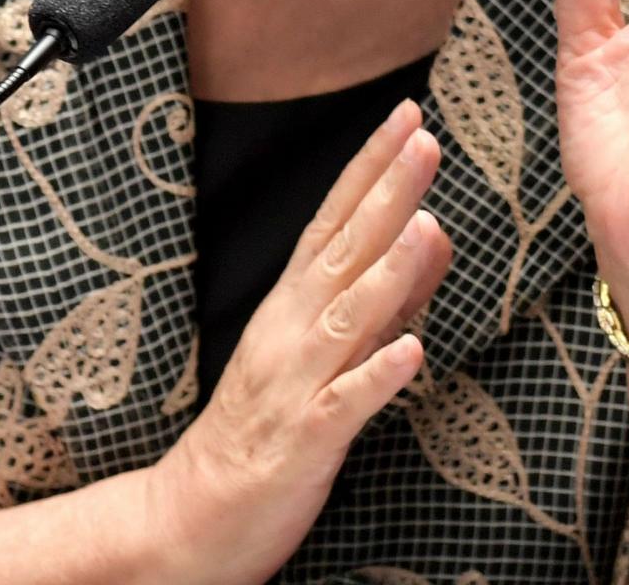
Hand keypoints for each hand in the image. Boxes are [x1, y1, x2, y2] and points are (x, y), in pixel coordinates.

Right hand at [147, 99, 454, 584]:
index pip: (336, 219)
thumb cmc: (268, 423)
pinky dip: (376, 377)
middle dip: (385, 194)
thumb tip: (432, 228)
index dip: (371, 167)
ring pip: (344, 318)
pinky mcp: (304, 439)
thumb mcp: (328, 344)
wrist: (196, 513)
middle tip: (424, 139)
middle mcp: (291, 330)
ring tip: (426, 224)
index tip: (408, 116)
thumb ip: (385, 290)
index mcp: (294, 303)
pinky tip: (413, 353)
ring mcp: (295, 382)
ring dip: (386, 271)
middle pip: (342, 250)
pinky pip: (344, 405)